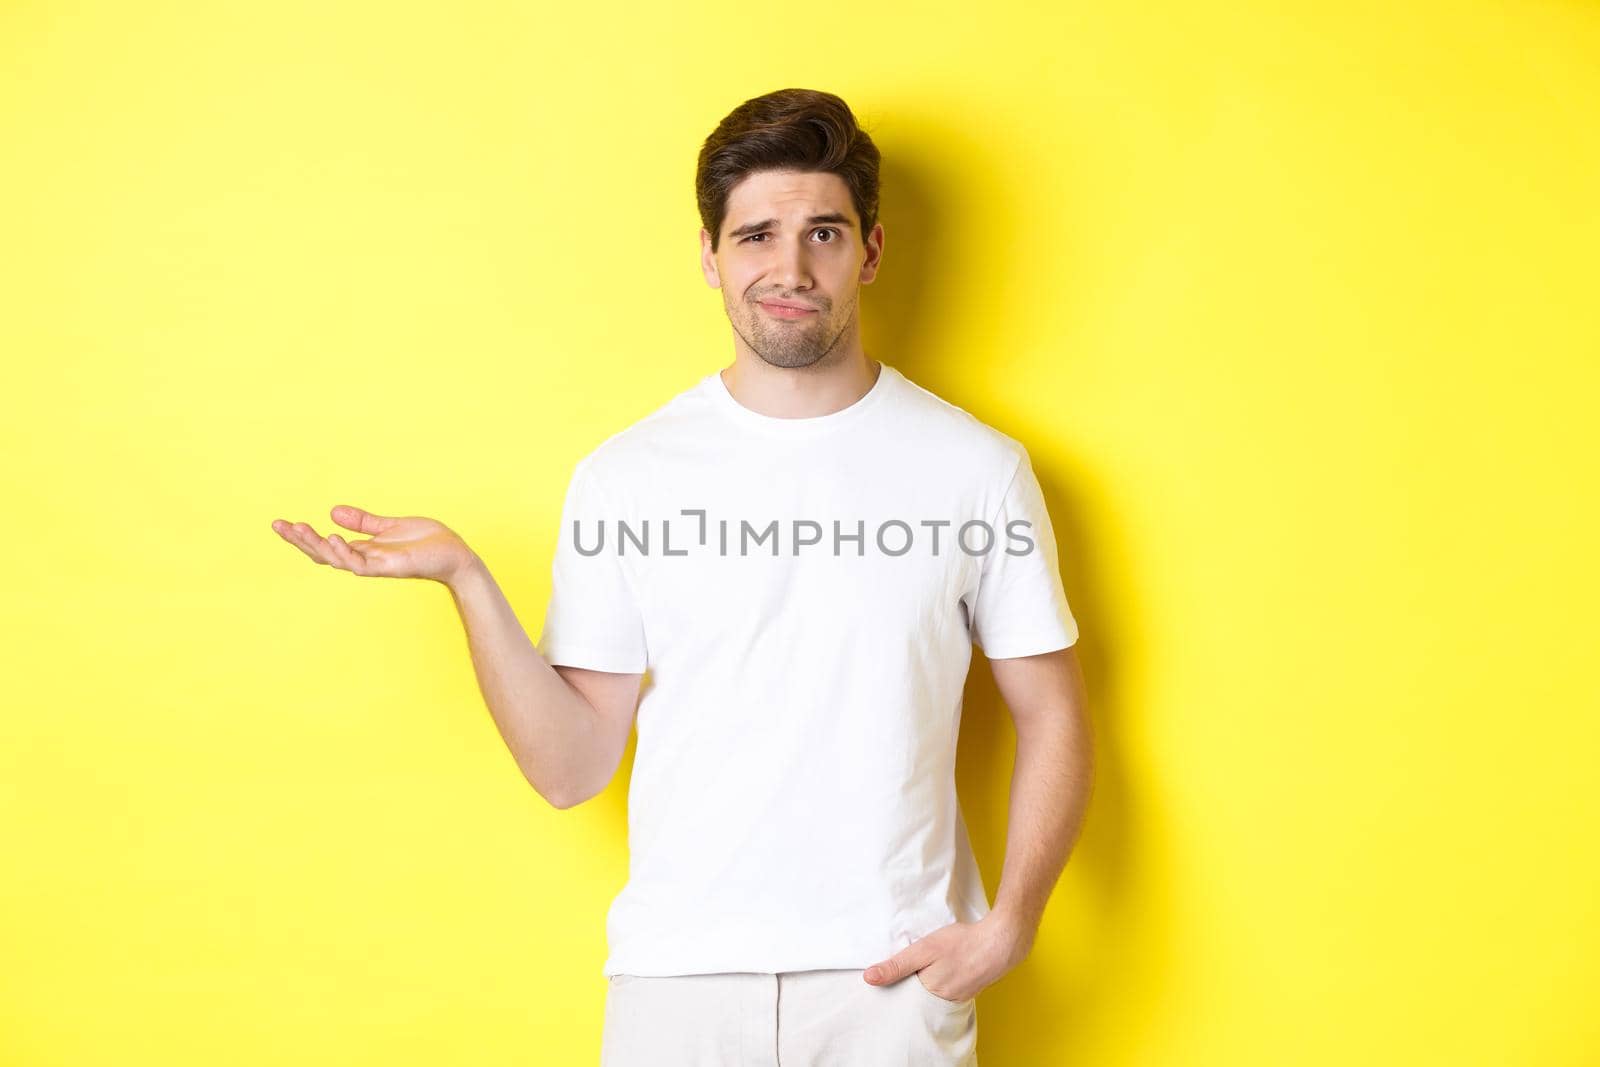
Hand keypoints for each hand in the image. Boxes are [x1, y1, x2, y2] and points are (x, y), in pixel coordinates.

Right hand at [270, 505, 477, 585]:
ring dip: (317, 545)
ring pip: (337, 560)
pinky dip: (345, 552)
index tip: (281, 523)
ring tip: (299, 529)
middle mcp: (366, 560)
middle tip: (278, 525)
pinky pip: (361, 564)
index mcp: (364, 550)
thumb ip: (363, 522)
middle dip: (300, 541)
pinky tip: (333, 537)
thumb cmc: (428, 542)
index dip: (303, 536)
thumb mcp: (390, 526)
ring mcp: (376, 565)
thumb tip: (332, 511)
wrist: (456, 554)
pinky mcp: (390, 567)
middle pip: (323, 554)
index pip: (325, 545)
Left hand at [861, 910, 1034, 1001]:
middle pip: (918, 995)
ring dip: (929, 980)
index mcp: (929, 994)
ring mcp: (958, 997)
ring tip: (930, 964)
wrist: (1001, 942)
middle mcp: (943, 1001)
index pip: (903, 995)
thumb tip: (869, 978)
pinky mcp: (969, 989)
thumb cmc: (962, 943)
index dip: (896, 983)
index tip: (891, 973)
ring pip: (934, 992)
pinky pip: (949, 988)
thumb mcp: (923, 950)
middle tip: (913, 964)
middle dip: (912, 983)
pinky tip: (946, 966)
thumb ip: (897, 965)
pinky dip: (944, 978)